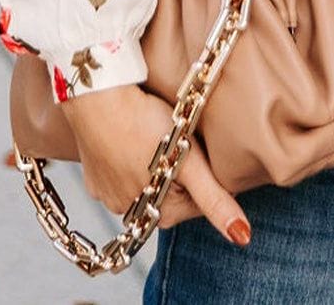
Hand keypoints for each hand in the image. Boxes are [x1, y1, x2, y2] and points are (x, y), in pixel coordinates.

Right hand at [61, 82, 251, 243]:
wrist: (97, 97)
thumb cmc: (145, 125)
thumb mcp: (188, 162)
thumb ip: (214, 199)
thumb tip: (242, 236)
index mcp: (158, 214)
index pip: (199, 202)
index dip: (207, 174)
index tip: (202, 149)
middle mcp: (129, 212)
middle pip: (171, 191)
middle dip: (180, 169)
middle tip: (180, 137)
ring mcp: (107, 194)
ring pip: (144, 181)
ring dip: (155, 163)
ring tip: (156, 133)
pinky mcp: (91, 175)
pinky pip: (118, 171)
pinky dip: (128, 157)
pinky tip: (132, 135)